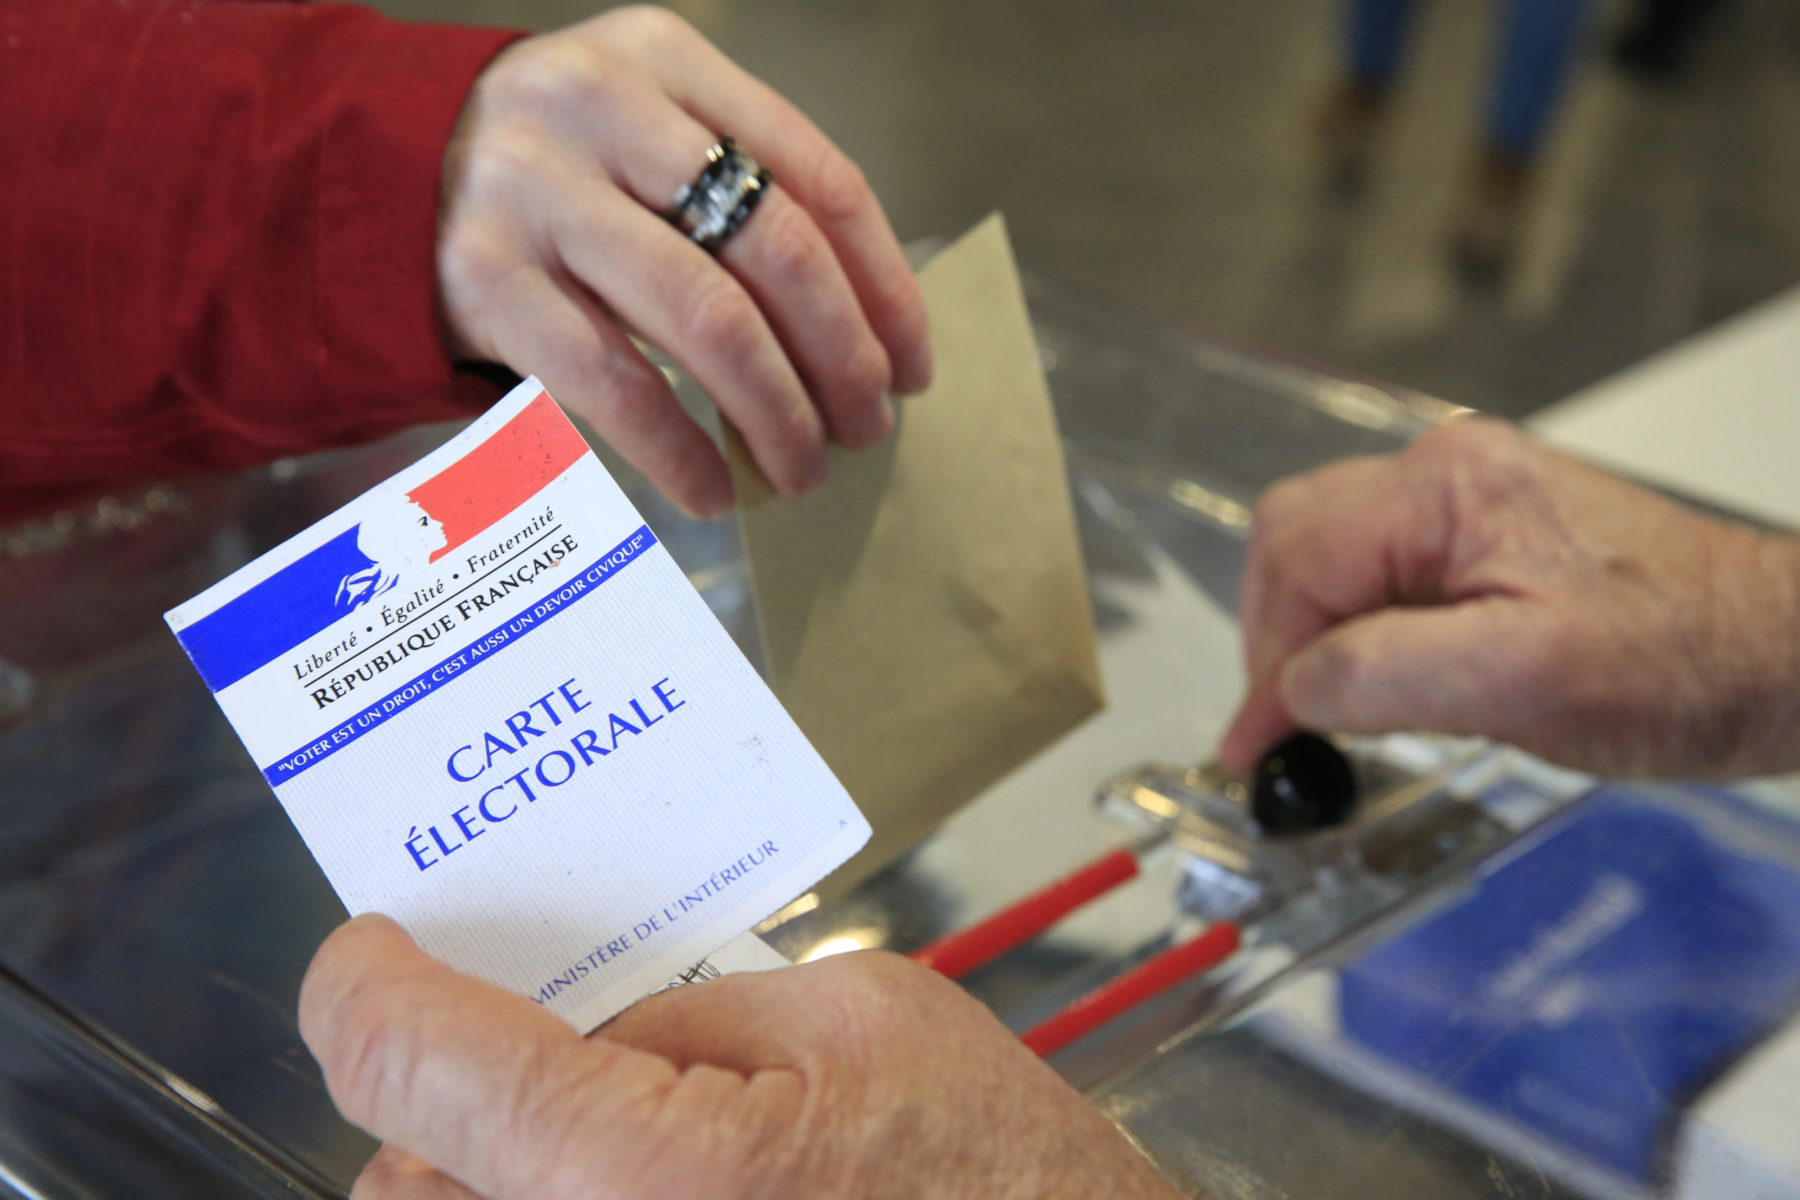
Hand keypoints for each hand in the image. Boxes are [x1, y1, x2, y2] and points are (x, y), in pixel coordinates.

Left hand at [300, 915, 1179, 1199]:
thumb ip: (689, 1014)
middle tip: (490, 1043)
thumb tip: (585, 1040)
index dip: (366, 989)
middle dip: (431, 1107)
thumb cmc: (1010, 1186)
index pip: (414, 1065)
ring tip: (579, 1131)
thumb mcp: (863, 1013)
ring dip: (482, 1178)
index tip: (369, 953)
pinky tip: (642, 1189)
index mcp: (644, 1176)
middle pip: (400, 1184)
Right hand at [436, 6, 931, 518]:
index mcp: (665, 59)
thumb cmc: (551, 171)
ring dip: (777, 413)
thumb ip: (741, 194)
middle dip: (843, 359)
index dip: (885, 287)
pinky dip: (680, 452)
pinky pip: (615, 386)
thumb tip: (869, 336)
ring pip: (707, 321)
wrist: (368, 170)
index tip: (913, 367)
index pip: (820, 178)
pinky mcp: (484, 280)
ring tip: (804, 469)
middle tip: (867, 428)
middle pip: (776, 250)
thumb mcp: (644, 132)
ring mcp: (535, 193)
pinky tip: (713, 490)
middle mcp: (601, 108)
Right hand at [1218, 418, 1799, 779]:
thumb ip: (1384, 676)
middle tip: (1291, 727)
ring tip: (1338, 710)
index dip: (1265, 660)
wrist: (1783, 656)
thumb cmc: (1683, 665)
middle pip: (1297, 539)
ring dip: (1313, 634)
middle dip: (1278, 637)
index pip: (1299, 558)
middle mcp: (1449, 472)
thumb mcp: (1522, 684)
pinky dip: (1355, 629)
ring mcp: (1467, 499)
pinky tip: (1382, 681)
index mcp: (1450, 488)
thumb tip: (1288, 692)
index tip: (1259, 746)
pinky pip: (1379, 569)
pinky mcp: (1485, 533)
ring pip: (1329, 553)